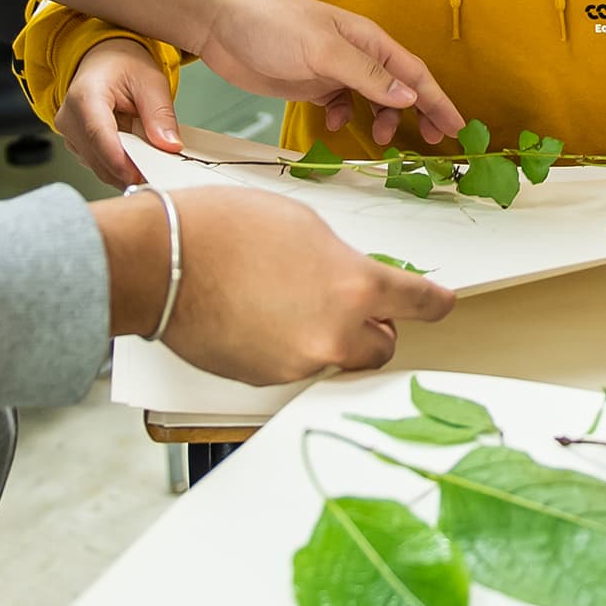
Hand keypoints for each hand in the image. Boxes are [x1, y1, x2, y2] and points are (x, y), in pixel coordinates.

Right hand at [56, 37, 178, 185]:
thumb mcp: (151, 81)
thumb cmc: (122, 65)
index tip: (140, 176)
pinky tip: (137, 159)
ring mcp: (70, 135)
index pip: (99, 135)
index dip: (118, 160)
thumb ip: (160, 114)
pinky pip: (100, 165)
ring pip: (99, 167)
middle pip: (98, 157)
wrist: (104, 59)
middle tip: (160, 176)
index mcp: (85, 96)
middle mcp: (69, 118)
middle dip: (129, 171)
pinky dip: (120, 167)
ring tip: (152, 162)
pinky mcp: (77, 146)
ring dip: (126, 170)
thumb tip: (169, 145)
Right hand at [99, 188, 454, 383]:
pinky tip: (257, 317)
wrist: (163, 261)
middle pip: (381, 345)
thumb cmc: (225, 229)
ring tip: (282, 300)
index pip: (420, 303)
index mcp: (357, 286)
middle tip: (341, 301)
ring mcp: (300, 363)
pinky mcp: (266, 380)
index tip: (441, 304)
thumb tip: (351, 278)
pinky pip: (293, 366)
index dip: (434, 303)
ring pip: (334, 356)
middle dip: (370, 326)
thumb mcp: (304, 225)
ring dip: (323, 336)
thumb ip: (341, 260)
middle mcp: (337, 334)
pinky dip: (285, 348)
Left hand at [187, 0, 463, 147]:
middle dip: (421, 113)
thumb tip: (410, 96)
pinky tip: (333, 125)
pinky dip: (345, 119)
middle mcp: (356, 55)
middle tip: (435, 143)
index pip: (414, 73)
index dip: (439, 100)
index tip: (457, 127)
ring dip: (382, 120)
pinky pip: (341, 105)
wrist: (220, 23)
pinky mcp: (312, 84)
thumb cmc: (272, 25)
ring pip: (373, 100)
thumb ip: (366, 74)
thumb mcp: (323, 50)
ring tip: (378, 139)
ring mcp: (334, 70)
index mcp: (368, 40)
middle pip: (400, 88)